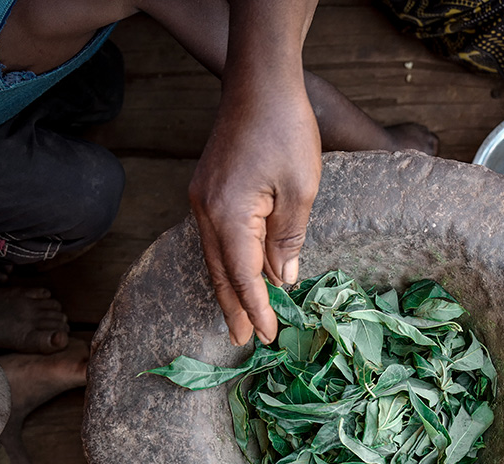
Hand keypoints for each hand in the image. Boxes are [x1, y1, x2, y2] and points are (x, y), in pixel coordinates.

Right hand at [189, 79, 320, 344]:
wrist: (259, 81)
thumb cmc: (285, 130)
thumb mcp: (300, 191)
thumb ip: (288, 241)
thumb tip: (282, 281)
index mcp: (228, 215)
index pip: (242, 277)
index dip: (256, 309)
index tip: (267, 336)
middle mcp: (206, 211)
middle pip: (220, 273)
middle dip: (233, 309)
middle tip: (243, 342)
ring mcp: (202, 199)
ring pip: (215, 257)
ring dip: (229, 289)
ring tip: (239, 318)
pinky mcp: (208, 189)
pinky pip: (217, 237)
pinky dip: (228, 262)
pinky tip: (239, 275)